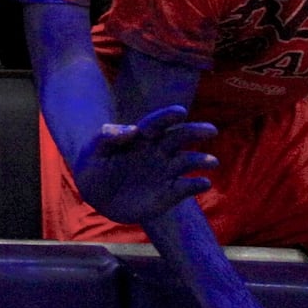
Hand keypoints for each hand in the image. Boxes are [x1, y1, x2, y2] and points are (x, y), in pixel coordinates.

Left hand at [72, 105, 216, 225]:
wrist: (98, 196)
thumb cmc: (95, 166)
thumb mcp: (94, 150)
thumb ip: (108, 136)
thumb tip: (132, 129)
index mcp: (142, 137)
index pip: (157, 123)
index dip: (168, 116)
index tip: (180, 111)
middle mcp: (158, 151)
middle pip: (179, 138)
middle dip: (195, 132)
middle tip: (210, 130)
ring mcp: (165, 171)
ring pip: (187, 162)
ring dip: (200, 160)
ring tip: (212, 161)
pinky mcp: (169, 193)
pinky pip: (185, 188)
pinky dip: (196, 185)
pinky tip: (204, 183)